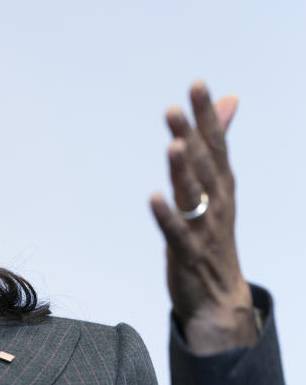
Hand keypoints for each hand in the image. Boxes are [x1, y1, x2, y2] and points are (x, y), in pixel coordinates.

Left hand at [149, 81, 256, 354]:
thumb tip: (229, 101)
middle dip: (192, 136)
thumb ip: (216, 144)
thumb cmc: (214, 236)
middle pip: (204, 165)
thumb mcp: (217, 188)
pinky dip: (167, 215)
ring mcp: (203, 229)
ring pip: (193, 195)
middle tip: (175, 108)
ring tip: (173, 145)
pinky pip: (177, 233)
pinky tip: (154, 198)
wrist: (220, 300)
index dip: (207, 115)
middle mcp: (216, 203)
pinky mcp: (187, 253)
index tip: (197, 85)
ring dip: (182, 171)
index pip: (216, 144)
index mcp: (222, 187)